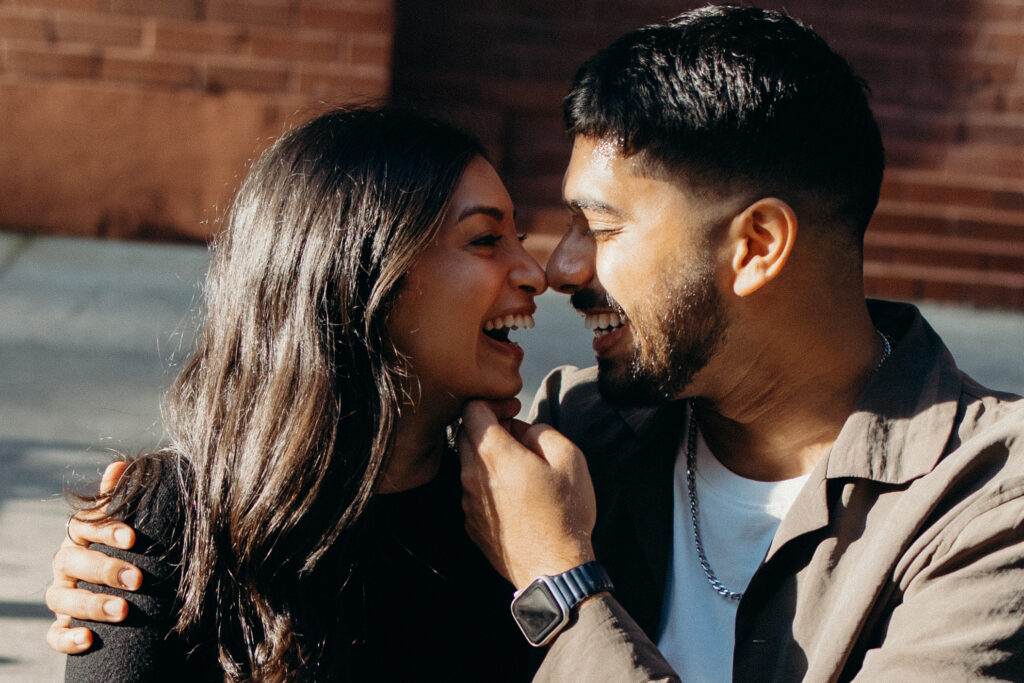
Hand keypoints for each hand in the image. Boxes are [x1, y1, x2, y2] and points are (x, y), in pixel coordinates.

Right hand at [45, 461, 141, 653]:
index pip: (83, 527)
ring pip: (61, 599)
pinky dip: (67, 639)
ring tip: (122, 610)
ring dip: (91, 605)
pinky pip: (55, 635)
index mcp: (80, 536)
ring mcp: (62, 594)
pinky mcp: (63, 624)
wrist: (122, 585)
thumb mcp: (124, 522)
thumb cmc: (125, 548)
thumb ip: (120, 497)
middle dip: (104, 570)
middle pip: (72, 563)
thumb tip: (118, 464)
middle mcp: (65, 564)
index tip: (132, 537)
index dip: (105, 530)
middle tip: (137, 579)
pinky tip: (88, 639)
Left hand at [458, 400, 596, 589]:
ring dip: (488, 457)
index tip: (513, 410)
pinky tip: (515, 496)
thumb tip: (524, 430)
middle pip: (465, 433)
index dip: (493, 402)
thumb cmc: (564, 514)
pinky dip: (488, 484)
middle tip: (518, 438)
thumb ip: (541, 431)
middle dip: (488, 427)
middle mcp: (471, 475)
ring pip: (467, 463)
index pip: (472, 408)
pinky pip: (472, 491)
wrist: (553, 569)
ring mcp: (468, 502)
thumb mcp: (569, 458)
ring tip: (520, 470)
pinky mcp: (471, 523)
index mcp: (493, 454)